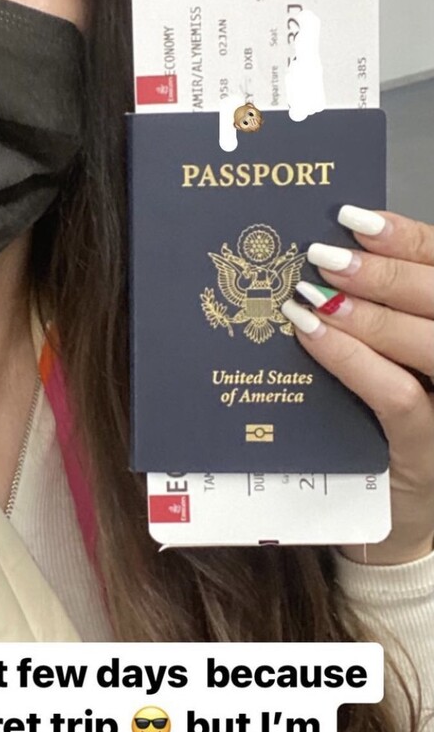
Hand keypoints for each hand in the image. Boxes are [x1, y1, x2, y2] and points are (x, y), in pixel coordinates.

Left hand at [281, 207, 433, 565]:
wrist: (399, 514)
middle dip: (383, 271)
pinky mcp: (431, 448)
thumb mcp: (394, 361)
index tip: (353, 216)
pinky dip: (352, 359)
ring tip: (313, 292)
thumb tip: (323, 255)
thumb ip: (380, 313)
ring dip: (367, 313)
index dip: (407, 237)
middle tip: (324, 252)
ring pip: (428, 341)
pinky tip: (311, 335)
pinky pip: (398, 394)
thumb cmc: (390, 424)